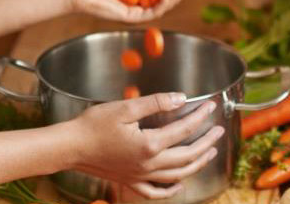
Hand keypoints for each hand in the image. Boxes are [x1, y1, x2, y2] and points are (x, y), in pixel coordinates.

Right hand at [67, 92, 223, 198]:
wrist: (70, 147)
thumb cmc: (94, 125)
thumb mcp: (126, 108)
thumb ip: (156, 103)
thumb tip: (180, 98)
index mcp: (149, 144)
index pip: (183, 129)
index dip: (199, 116)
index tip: (210, 106)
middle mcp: (148, 164)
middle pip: (187, 155)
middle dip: (206, 142)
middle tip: (218, 131)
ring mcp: (140, 176)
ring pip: (177, 175)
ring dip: (197, 164)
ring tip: (209, 153)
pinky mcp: (131, 181)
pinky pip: (156, 192)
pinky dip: (171, 190)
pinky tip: (180, 184)